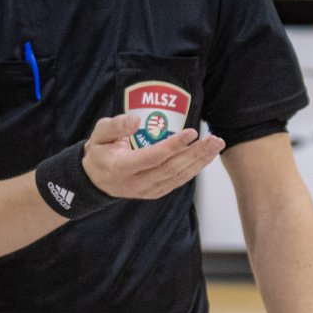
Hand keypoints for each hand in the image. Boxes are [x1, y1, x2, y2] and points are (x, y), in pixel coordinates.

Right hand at [80, 113, 224, 199]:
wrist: (95, 179)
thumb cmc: (99, 151)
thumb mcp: (99, 134)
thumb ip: (115, 126)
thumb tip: (136, 120)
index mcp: (121, 168)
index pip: (153, 157)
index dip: (173, 145)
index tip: (191, 132)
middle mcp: (136, 183)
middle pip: (172, 168)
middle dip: (195, 153)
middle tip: (214, 139)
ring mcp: (147, 191)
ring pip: (178, 177)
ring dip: (200, 161)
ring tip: (216, 145)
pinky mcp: (155, 192)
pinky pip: (178, 181)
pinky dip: (194, 169)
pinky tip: (206, 156)